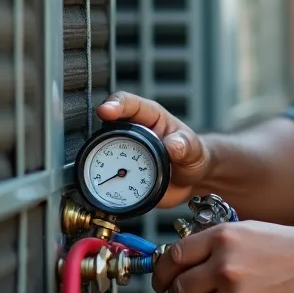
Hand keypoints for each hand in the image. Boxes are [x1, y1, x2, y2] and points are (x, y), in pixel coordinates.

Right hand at [96, 91, 208, 207]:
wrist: (191, 180)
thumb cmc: (193, 155)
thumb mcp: (194, 149)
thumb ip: (186, 146)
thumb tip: (173, 146)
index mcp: (149, 117)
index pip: (128, 103)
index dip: (115, 104)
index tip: (106, 111)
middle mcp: (133, 132)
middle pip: (107, 126)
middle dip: (100, 134)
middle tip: (101, 146)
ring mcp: (125, 152)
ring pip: (103, 150)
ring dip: (100, 160)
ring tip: (105, 172)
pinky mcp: (122, 172)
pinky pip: (108, 175)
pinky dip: (104, 181)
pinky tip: (107, 189)